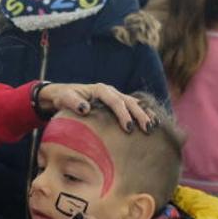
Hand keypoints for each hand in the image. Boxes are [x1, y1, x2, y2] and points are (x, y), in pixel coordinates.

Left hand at [36, 82, 153, 132]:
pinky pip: (133, 106)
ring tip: (154, 126)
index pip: (115, 101)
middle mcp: (110, 91)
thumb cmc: (64, 97)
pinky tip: (153, 121)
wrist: (63, 94)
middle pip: (129, 102)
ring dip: (144, 114)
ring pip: (134, 103)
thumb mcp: (64, 99)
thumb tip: (85, 109)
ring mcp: (115, 96)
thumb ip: (73, 102)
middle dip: (139, 115)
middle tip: (147, 129)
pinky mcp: (117, 102)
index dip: (123, 114)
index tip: (128, 128)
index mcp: (100, 89)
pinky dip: (143, 112)